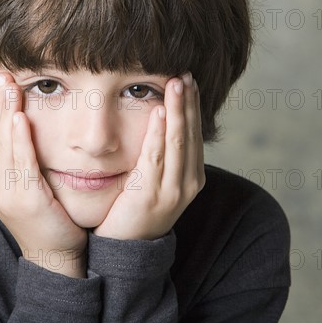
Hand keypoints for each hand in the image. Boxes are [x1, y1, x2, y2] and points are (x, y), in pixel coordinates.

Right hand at [0, 73, 86, 277]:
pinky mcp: (23, 200)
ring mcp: (3, 193)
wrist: (55, 252)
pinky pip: (19, 163)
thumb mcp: (24, 182)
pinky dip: (17, 139)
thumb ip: (17, 156)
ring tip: (8, 86)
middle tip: (0, 74)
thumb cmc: (45, 214)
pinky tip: (18, 117)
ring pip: (0, 144)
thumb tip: (18, 123)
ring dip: (2, 112)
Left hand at [94, 72, 205, 239]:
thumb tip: (159, 122)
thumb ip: (162, 156)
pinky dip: (159, 132)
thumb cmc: (138, 210)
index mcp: (192, 176)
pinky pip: (157, 156)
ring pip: (177, 141)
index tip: (189, 81)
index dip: (192, 106)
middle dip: (188, 101)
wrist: (128, 249)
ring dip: (178, 109)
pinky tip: (159, 112)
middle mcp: (188, 182)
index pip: (194, 134)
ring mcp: (173, 190)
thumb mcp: (157, 181)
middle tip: (185, 73)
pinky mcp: (153, 194)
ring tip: (177, 83)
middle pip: (190, 133)